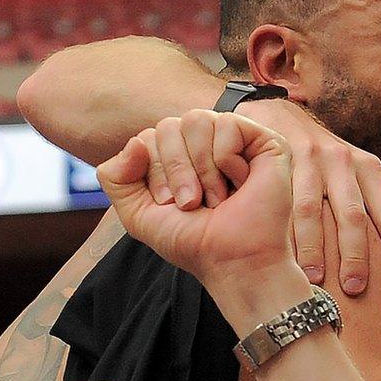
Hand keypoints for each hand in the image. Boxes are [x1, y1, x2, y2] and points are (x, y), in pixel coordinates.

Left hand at [97, 109, 299, 289]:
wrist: (232, 260)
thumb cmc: (192, 241)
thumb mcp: (136, 213)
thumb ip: (115, 176)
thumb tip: (136, 142)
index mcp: (178, 156)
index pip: (149, 137)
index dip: (155, 172)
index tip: (172, 204)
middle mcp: (205, 144)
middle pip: (169, 126)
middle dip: (176, 170)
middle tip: (194, 203)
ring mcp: (236, 142)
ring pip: (197, 120)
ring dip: (202, 167)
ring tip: (217, 197)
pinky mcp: (265, 142)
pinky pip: (228, 123)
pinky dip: (226, 158)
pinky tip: (240, 182)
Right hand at [241, 97, 380, 294]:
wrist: (278, 115)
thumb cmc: (322, 160)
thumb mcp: (356, 177)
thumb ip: (380, 212)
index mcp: (369, 169)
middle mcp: (344, 161)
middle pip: (354, 215)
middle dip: (356, 255)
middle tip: (355, 287)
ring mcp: (311, 159)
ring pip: (314, 211)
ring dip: (314, 249)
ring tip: (315, 280)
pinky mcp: (280, 157)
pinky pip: (281, 201)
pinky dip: (282, 230)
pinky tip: (282, 253)